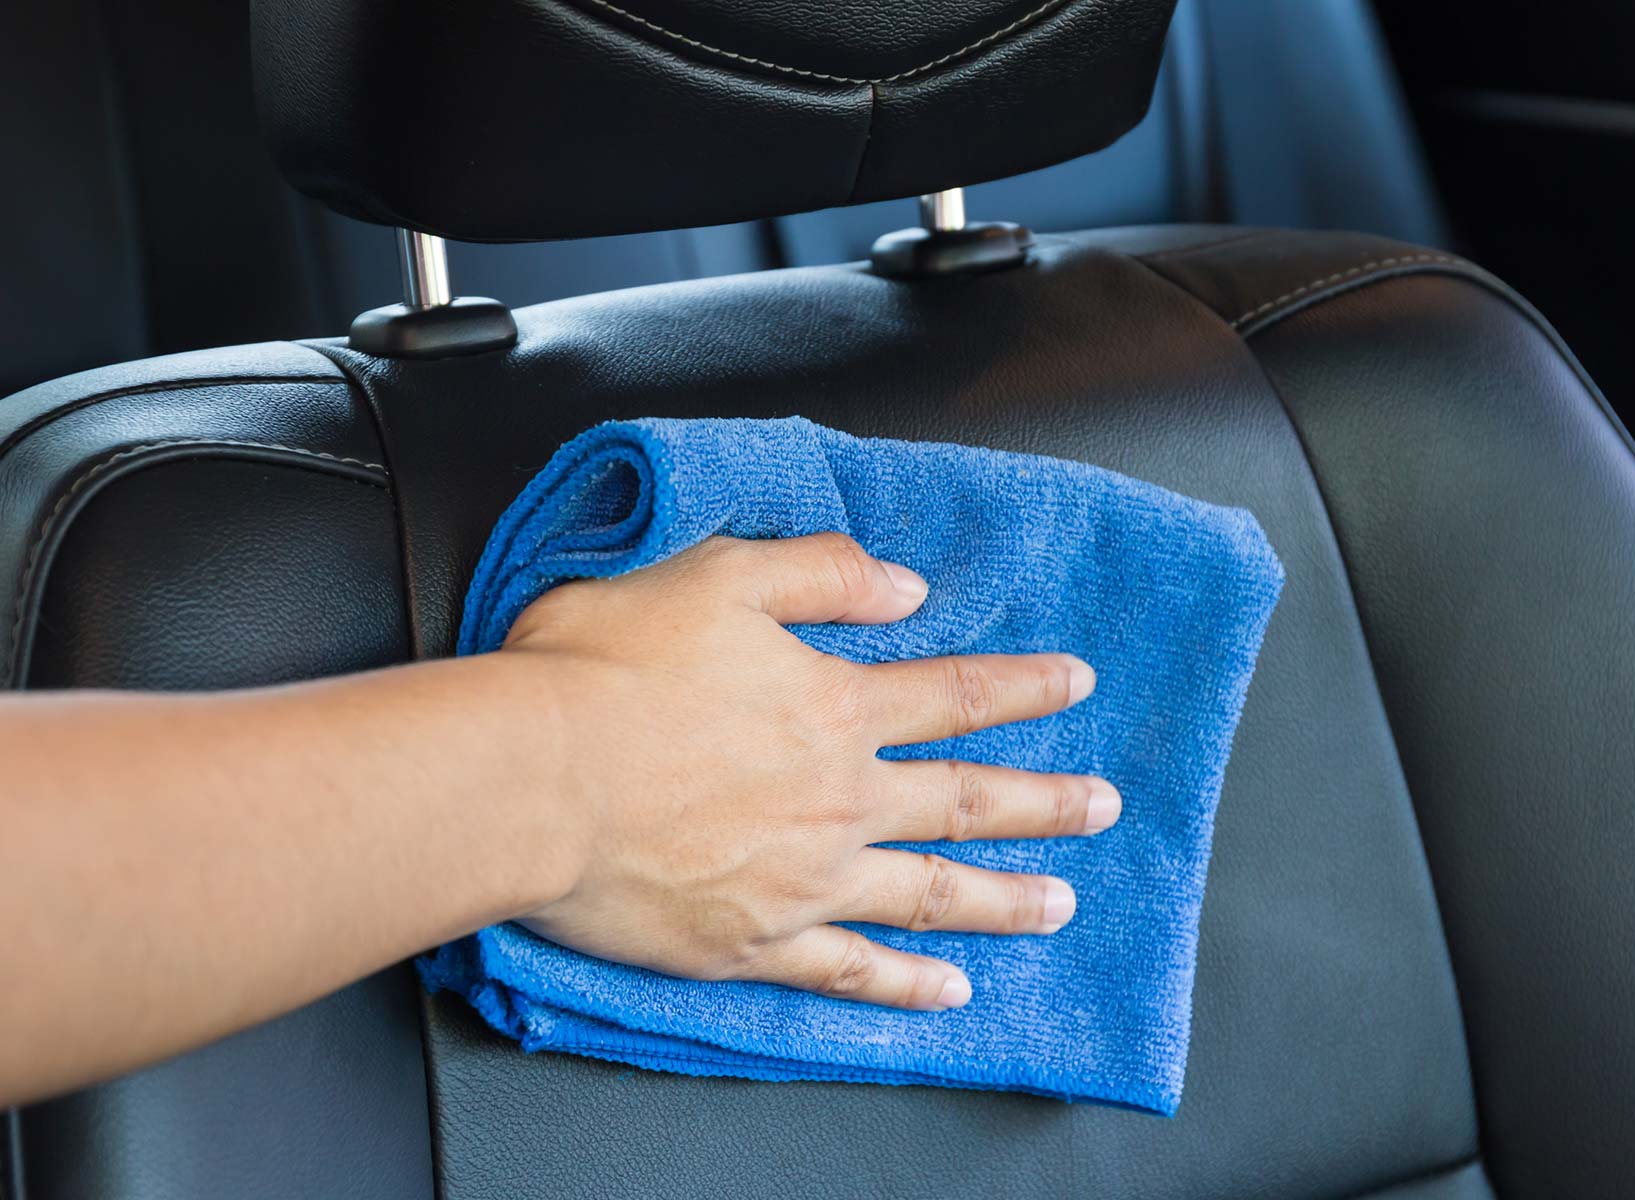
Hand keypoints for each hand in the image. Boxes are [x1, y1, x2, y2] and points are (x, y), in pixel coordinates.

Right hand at [499, 533, 1118, 1010]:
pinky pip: (851, 973)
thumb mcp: (716, 576)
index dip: (1023, 685)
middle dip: (1045, 801)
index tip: (1077, 682)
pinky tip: (948, 994)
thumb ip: (820, 575)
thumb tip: (904, 586)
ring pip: (933, 893)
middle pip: (967, 799)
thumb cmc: (603, 673)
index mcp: (832, 707)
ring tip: (1061, 905)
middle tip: (1103, 806)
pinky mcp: (754, 944)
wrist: (531, 781)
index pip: (953, 693)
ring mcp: (805, 880)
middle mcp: (839, 799)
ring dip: (1005, 898)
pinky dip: (906, 987)